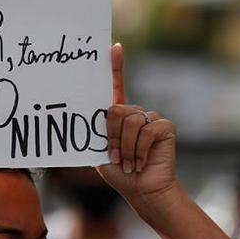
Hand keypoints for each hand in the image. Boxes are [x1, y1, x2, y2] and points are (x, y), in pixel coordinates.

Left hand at [97, 44, 178, 205]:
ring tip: (129, 163)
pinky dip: (139, 150)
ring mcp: (151, 118)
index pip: (116, 86)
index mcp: (119, 115)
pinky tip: (141, 162)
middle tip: (116, 157)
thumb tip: (75, 121)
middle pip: (115, 110)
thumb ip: (94, 134)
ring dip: (125, 147)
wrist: (142, 190)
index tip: (112, 48)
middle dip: (112, 137)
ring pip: (129, 121)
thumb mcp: (100, 152)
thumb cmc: (119, 172)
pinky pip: (145, 131)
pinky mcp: (164, 126)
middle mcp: (135, 113)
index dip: (115, 67)